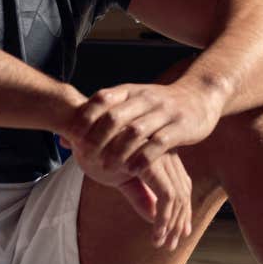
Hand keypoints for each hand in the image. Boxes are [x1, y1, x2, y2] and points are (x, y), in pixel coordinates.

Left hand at [64, 78, 225, 180]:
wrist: (200, 96)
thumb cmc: (158, 106)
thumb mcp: (129, 105)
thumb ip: (98, 120)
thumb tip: (62, 139)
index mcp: (130, 92)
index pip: (101, 99)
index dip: (85, 116)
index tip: (71, 135)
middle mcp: (146, 98)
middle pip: (115, 116)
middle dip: (97, 137)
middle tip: (84, 156)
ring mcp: (164, 112)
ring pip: (136, 131)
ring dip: (118, 151)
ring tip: (104, 168)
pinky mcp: (181, 127)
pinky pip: (160, 144)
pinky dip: (144, 158)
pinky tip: (133, 171)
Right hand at [99, 152, 192, 250]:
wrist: (81, 131)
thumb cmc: (98, 151)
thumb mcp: (122, 178)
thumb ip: (141, 195)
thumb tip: (155, 216)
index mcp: (161, 155)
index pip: (181, 185)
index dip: (182, 211)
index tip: (179, 232)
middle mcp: (166, 154)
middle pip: (183, 192)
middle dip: (179, 222)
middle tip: (172, 244)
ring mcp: (160, 157)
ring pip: (178, 198)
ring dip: (171, 225)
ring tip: (162, 243)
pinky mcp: (152, 163)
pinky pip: (167, 196)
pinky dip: (164, 219)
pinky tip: (156, 234)